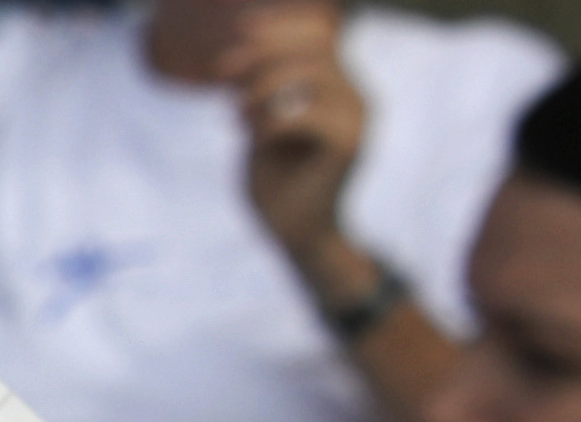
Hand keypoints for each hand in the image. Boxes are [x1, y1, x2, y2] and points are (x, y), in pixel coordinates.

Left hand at [222, 2, 363, 264]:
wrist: (293, 234)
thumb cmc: (275, 180)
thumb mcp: (260, 120)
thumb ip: (261, 83)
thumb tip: (246, 38)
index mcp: (339, 86)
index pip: (320, 35)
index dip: (280, 28)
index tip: (240, 33)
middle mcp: (355, 97)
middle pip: (314, 48)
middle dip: (262, 54)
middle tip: (223, 76)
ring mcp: (357, 119)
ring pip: (312, 75)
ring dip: (262, 90)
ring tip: (237, 115)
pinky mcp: (349, 145)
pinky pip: (304, 115)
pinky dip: (269, 123)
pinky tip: (254, 140)